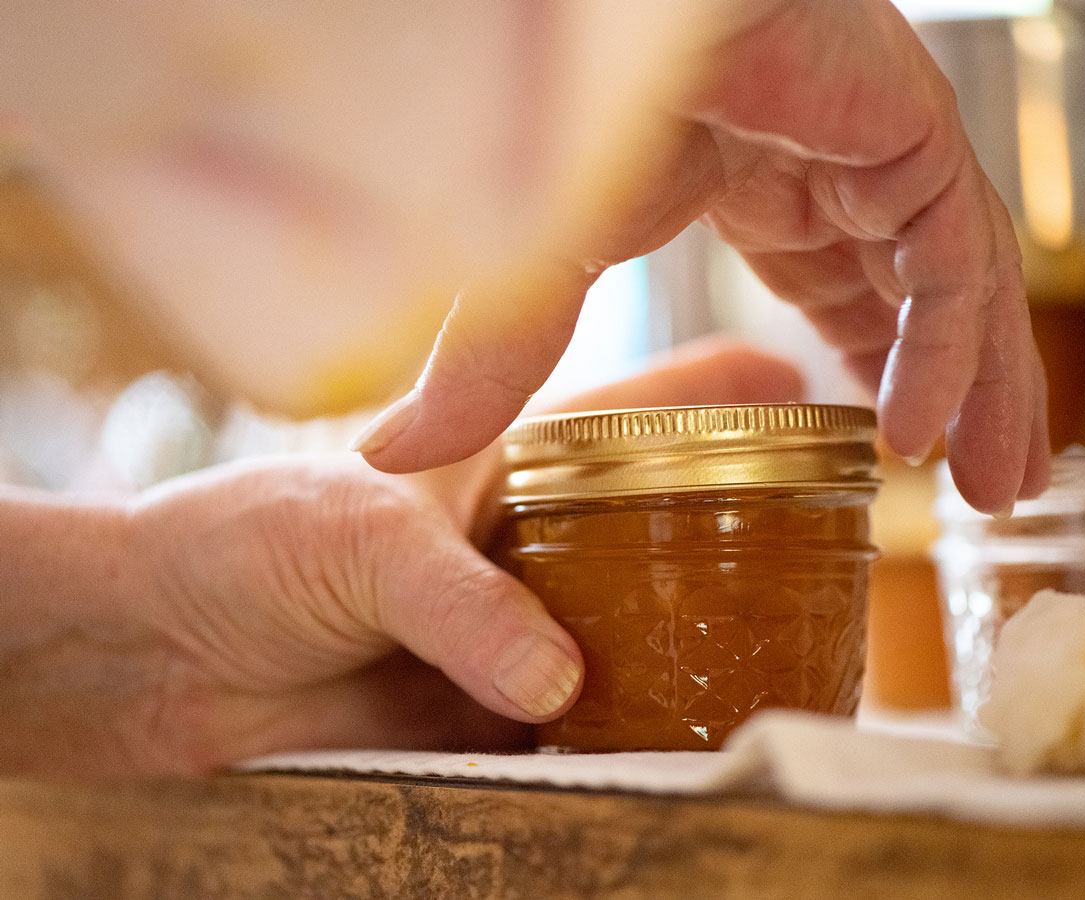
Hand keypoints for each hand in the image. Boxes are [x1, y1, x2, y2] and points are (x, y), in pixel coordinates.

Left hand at [0, 340, 802, 777]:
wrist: (168, 656)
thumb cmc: (247, 542)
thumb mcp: (359, 538)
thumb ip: (458, 600)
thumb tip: (555, 676)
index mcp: (509, 456)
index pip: (639, 406)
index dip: (727, 393)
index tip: (815, 392)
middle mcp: (536, 539)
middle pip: (668, 528)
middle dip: (746, 533)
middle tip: (829, 550)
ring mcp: (527, 626)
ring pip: (643, 632)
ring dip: (703, 648)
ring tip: (786, 661)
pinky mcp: (501, 709)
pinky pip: (589, 725)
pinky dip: (634, 738)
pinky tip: (686, 746)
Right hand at [354, 0, 1049, 516]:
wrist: (593, 12)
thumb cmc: (570, 96)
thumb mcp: (542, 262)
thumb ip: (504, 360)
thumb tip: (395, 452)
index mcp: (778, 190)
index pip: (854, 287)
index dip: (881, 364)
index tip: (893, 445)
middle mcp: (844, 173)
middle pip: (929, 297)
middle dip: (964, 393)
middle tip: (981, 488)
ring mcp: (882, 151)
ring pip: (964, 288)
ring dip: (987, 389)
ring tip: (1000, 487)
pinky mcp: (906, 131)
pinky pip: (952, 256)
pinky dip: (943, 346)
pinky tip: (924, 428)